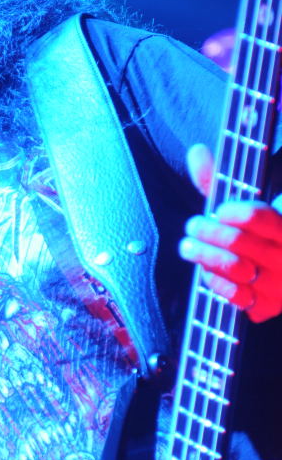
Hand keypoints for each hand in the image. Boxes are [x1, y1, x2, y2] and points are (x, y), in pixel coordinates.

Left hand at [178, 143, 281, 322]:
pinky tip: (207, 271)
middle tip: (193, 225)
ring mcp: (278, 285)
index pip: (262, 218)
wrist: (280, 271)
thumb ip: (218, 179)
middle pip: (239, 243)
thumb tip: (196, 151)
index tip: (219, 209)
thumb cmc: (254, 229)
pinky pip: (234, 298)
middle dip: (209, 232)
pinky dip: (215, 283)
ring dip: (204, 256)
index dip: (236, 213)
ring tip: (188, 245)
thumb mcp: (242, 202)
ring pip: (234, 270)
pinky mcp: (266, 308)